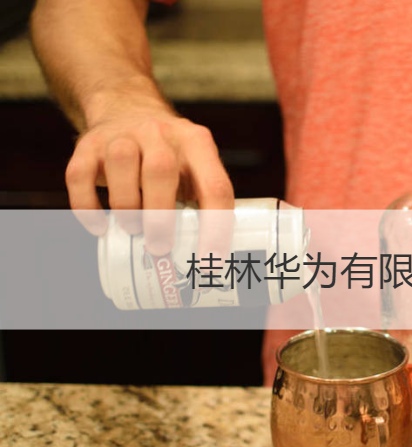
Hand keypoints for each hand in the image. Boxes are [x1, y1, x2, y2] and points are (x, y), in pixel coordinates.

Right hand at [66, 96, 234, 256]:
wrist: (127, 108)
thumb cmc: (169, 154)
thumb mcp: (194, 166)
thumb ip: (200, 200)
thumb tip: (203, 255)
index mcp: (197, 143)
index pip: (215, 186)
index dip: (216, 227)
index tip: (210, 260)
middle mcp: (160, 134)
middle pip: (161, 170)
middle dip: (160, 217)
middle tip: (160, 247)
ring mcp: (122, 136)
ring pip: (121, 164)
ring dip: (127, 206)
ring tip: (133, 229)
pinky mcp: (88, 144)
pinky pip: (80, 176)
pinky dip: (88, 207)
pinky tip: (100, 226)